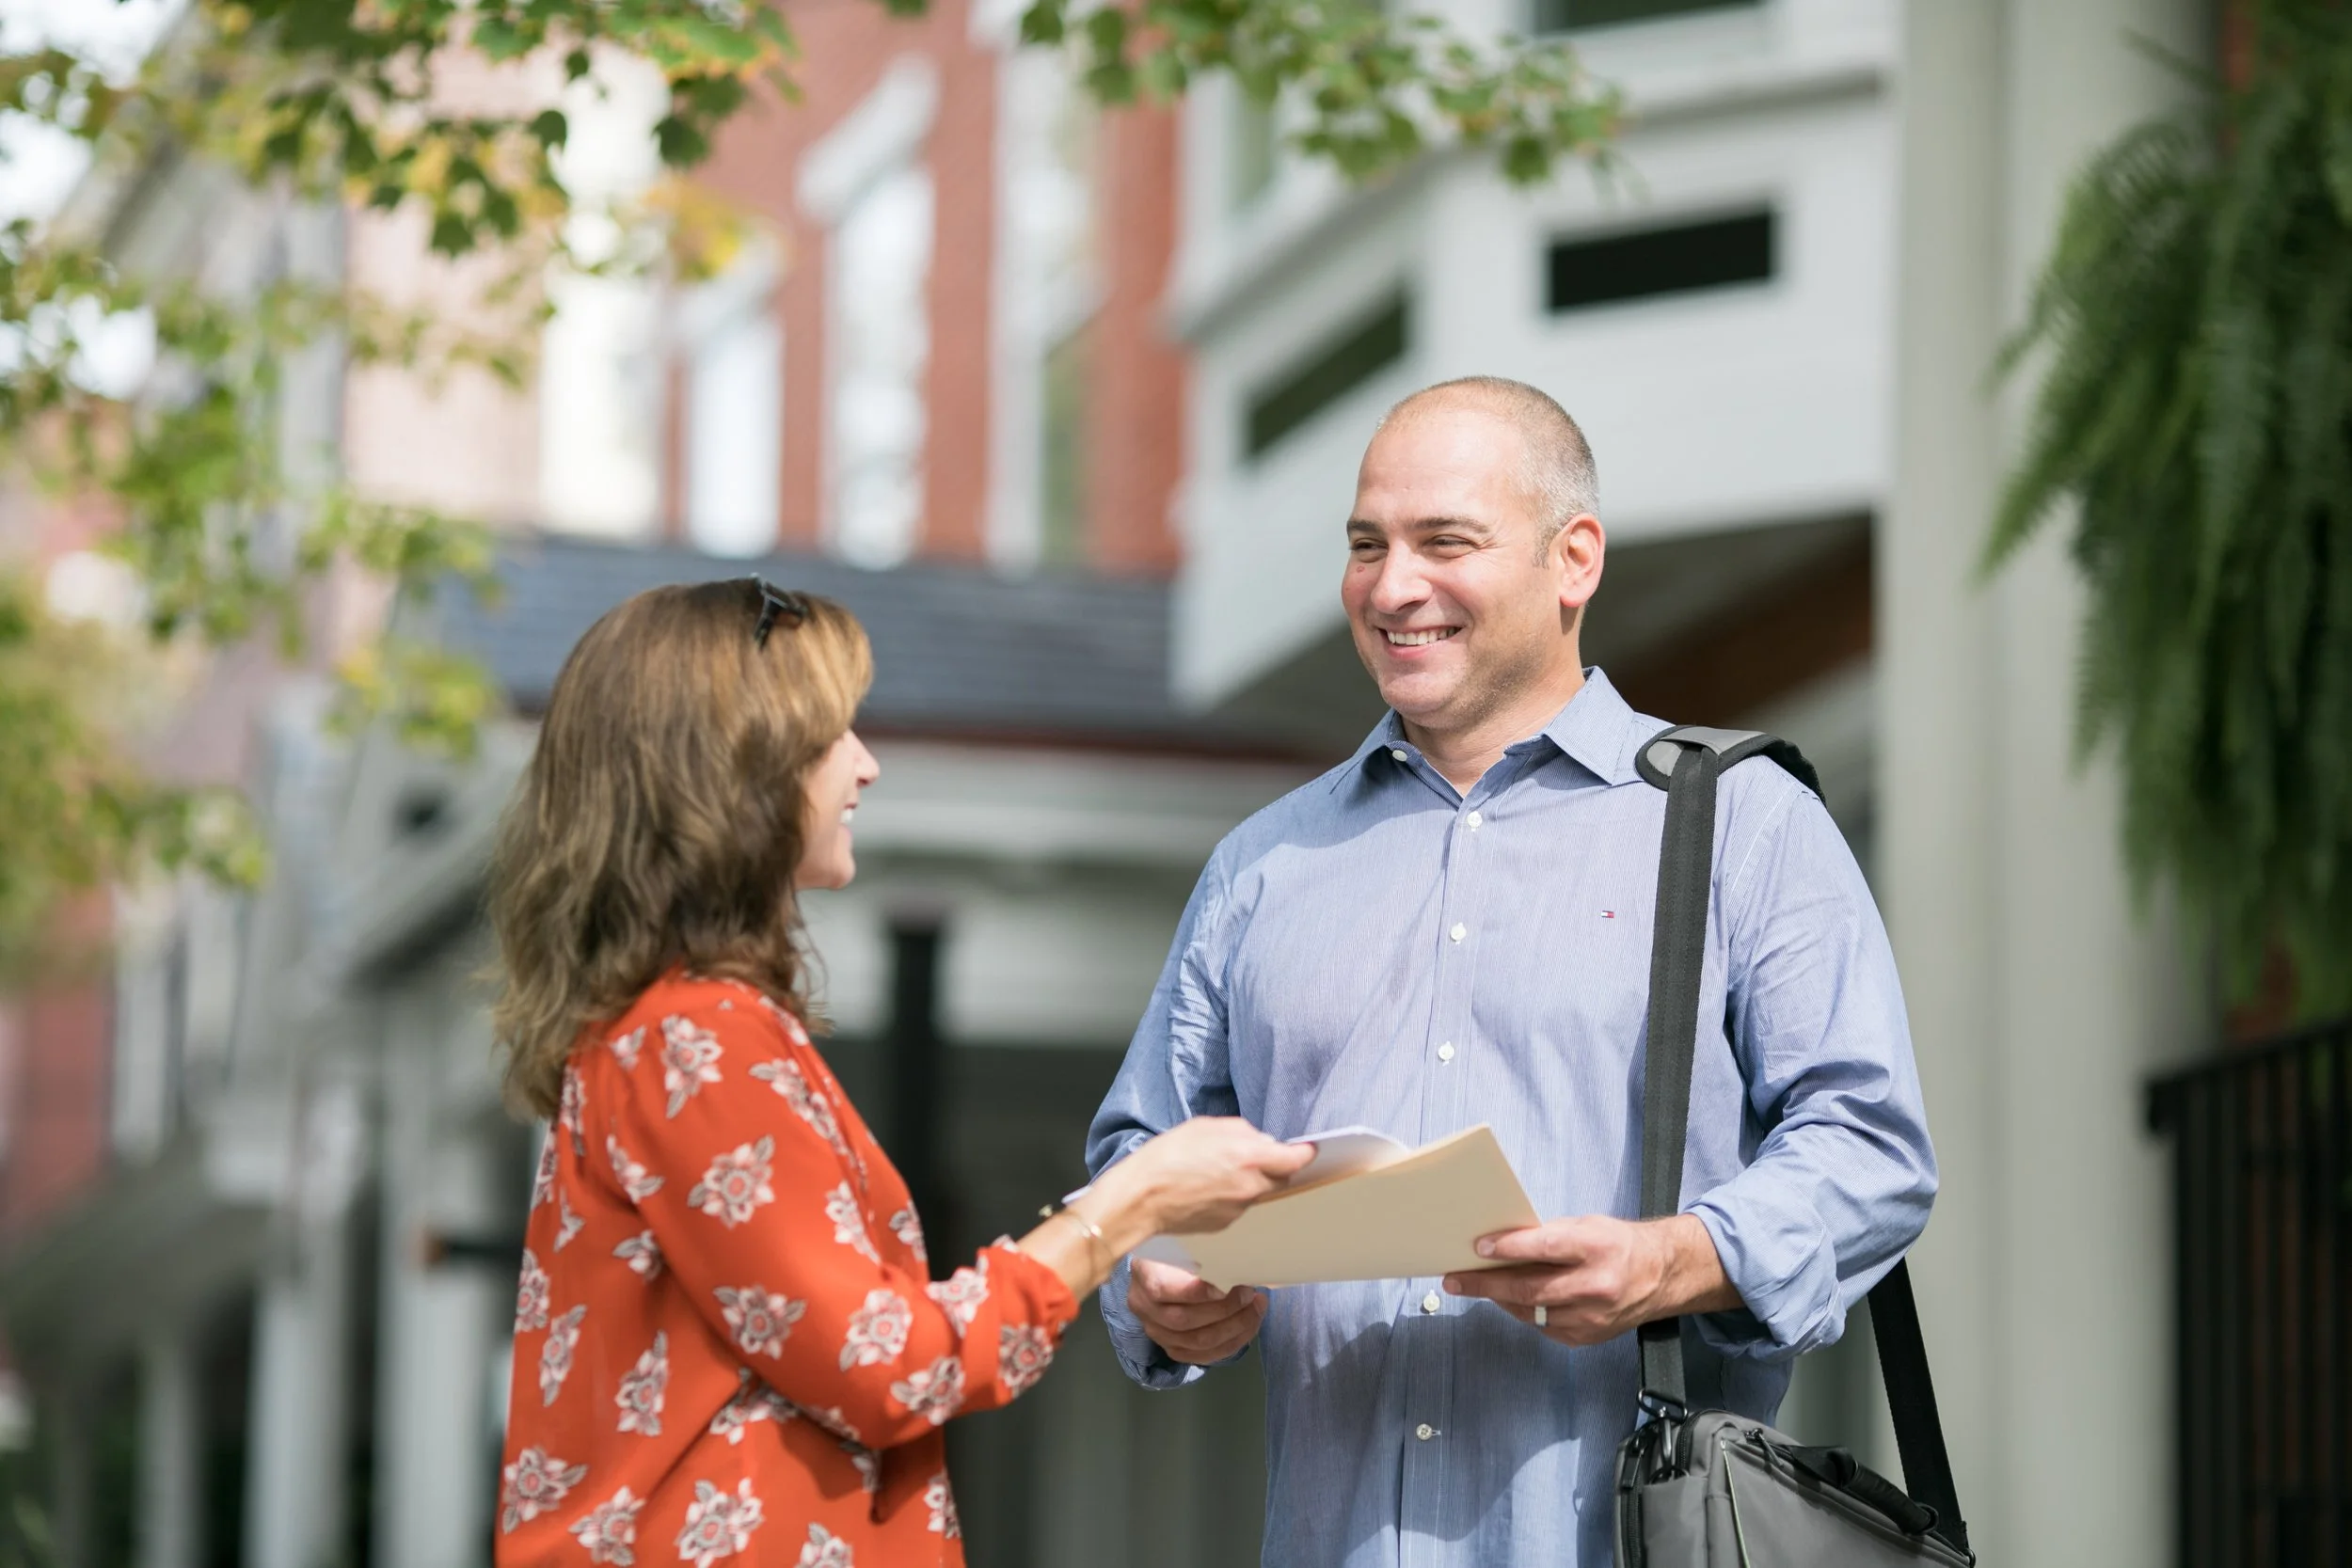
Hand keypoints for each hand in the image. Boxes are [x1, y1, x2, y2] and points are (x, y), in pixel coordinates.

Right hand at [1108, 1116, 1313, 1237]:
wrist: (1141, 1197)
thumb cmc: (1167, 1157)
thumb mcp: (1205, 1126)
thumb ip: (1241, 1132)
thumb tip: (1261, 1141)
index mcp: (1251, 1157)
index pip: (1296, 1158)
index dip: (1304, 1153)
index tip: (1307, 1150)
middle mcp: (1252, 1186)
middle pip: (1281, 1178)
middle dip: (1274, 1166)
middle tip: (1252, 1156)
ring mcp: (1240, 1209)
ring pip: (1259, 1192)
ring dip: (1250, 1181)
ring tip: (1218, 1171)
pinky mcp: (1226, 1225)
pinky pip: (1239, 1206)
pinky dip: (1232, 1197)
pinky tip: (1207, 1188)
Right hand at [1128, 1256, 1269, 1364]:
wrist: (1160, 1269)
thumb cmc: (1177, 1249)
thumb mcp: (1183, 1242)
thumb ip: (1203, 1252)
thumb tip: (1236, 1260)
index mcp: (1144, 1276)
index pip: (1163, 1289)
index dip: (1197, 1291)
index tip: (1227, 1284)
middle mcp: (1144, 1308)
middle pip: (1184, 1320)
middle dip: (1226, 1309)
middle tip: (1250, 1293)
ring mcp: (1157, 1332)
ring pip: (1198, 1341)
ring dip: (1235, 1327)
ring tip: (1256, 1307)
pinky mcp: (1172, 1348)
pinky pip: (1204, 1355)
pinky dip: (1232, 1343)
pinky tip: (1249, 1326)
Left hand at [1440, 1214, 1738, 1345]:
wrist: (1661, 1276)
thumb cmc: (1618, 1244)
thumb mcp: (1587, 1226)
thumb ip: (1548, 1235)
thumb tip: (1501, 1242)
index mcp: (1597, 1248)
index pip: (1546, 1248)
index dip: (1510, 1248)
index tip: (1479, 1247)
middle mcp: (1596, 1285)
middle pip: (1531, 1289)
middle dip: (1486, 1284)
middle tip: (1454, 1278)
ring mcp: (1592, 1316)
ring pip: (1532, 1312)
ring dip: (1498, 1299)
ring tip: (1473, 1286)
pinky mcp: (1587, 1336)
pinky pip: (1543, 1326)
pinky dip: (1522, 1312)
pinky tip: (1506, 1300)